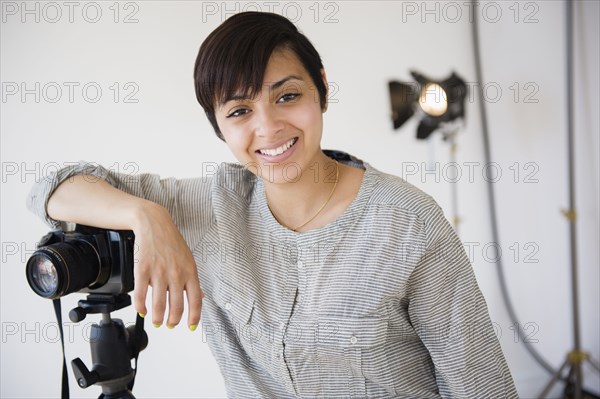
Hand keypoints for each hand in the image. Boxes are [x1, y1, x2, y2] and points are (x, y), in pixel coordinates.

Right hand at [132, 201, 202, 329]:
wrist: (154, 224)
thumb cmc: (171, 242)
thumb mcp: (188, 260)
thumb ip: (192, 280)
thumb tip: (200, 297)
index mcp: (190, 272)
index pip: (196, 300)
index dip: (194, 317)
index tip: (191, 326)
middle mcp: (176, 273)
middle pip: (176, 306)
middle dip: (173, 321)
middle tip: (170, 325)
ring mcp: (159, 272)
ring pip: (158, 305)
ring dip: (157, 318)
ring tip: (156, 321)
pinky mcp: (142, 270)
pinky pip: (140, 295)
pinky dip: (141, 307)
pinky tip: (142, 311)